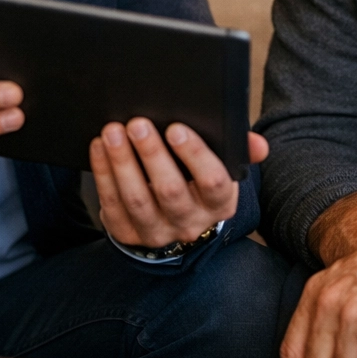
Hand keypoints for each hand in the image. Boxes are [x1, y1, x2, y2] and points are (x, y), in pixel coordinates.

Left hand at [90, 119, 267, 246]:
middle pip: (170, 191)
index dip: (195, 156)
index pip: (213, 182)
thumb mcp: (221, 167)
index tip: (176, 128)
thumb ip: (238, 151)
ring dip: (122, 163)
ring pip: (137, 199)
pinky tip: (99, 147)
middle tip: (138, 123)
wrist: (174, 220)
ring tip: (113, 132)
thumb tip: (258, 145)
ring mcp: (157, 232)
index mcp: (219, 203)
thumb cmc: (198, 180)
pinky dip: (103, 173)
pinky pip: (113, 205)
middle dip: (152, 155)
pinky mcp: (127, 234)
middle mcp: (190, 222)